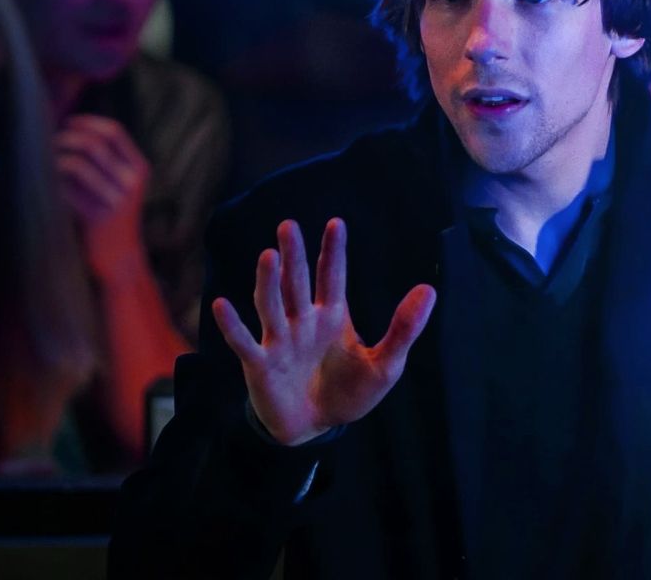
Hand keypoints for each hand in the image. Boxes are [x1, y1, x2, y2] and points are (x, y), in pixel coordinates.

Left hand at [55, 114, 150, 284]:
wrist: (120, 255)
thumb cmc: (112, 213)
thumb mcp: (121, 183)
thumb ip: (107, 158)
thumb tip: (72, 127)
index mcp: (139, 168)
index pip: (114, 132)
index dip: (88, 123)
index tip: (67, 122)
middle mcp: (131, 182)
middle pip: (94, 145)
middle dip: (66, 139)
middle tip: (49, 143)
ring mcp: (116, 200)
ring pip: (78, 166)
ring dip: (55, 159)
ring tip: (44, 162)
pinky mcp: (98, 217)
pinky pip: (67, 190)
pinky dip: (53, 182)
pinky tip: (45, 183)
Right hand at [212, 218, 436, 445]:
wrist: (316, 428)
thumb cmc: (349, 392)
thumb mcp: (385, 364)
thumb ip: (403, 329)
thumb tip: (429, 289)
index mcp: (332, 316)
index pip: (332, 277)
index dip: (332, 252)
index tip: (336, 223)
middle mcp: (302, 321)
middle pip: (296, 282)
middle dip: (293, 256)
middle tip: (288, 226)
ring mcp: (279, 340)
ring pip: (271, 306)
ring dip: (268, 282)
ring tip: (268, 256)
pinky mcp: (260, 364)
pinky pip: (244, 343)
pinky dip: (233, 326)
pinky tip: (221, 305)